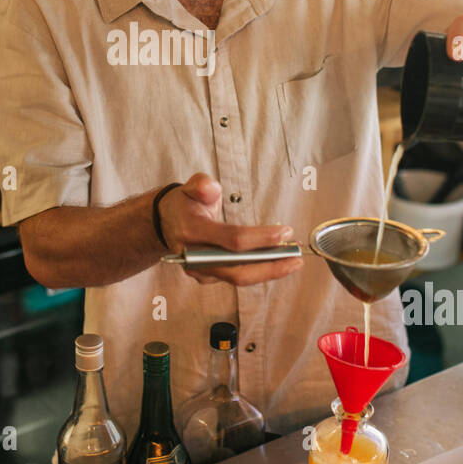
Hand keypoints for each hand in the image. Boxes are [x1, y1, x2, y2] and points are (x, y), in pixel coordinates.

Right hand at [158, 172, 302, 286]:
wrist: (166, 223)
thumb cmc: (185, 204)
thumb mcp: (191, 186)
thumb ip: (202, 185)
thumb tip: (211, 189)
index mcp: (192, 231)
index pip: (231, 240)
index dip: (260, 238)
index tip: (284, 232)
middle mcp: (194, 256)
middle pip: (237, 271)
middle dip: (270, 267)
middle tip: (296, 258)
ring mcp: (200, 270)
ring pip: (239, 278)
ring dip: (268, 270)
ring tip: (292, 259)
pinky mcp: (208, 277)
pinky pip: (237, 276)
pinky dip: (258, 270)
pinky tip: (276, 261)